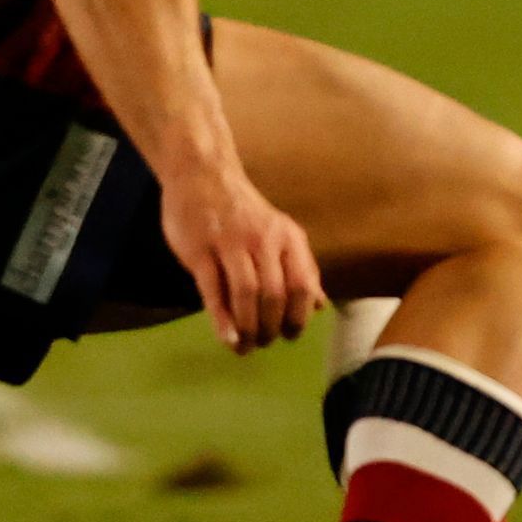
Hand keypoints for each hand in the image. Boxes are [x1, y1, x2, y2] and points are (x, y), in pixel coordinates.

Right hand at [160, 164, 324, 353]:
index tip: (290, 336)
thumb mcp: (280, 233)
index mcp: (287, 237)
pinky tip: (228, 338)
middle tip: (264, 343)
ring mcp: (229, 244)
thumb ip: (300, 269)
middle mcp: (262, 240)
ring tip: (246, 346)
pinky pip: (213, 290)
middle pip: (274, 294)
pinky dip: (222, 319)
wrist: (202, 175)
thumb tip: (321, 306)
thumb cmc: (243, 212)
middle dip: (271, 327)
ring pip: (246, 294)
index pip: (302, 285)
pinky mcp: (200, 251)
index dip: (298, 316)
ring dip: (249, 327)